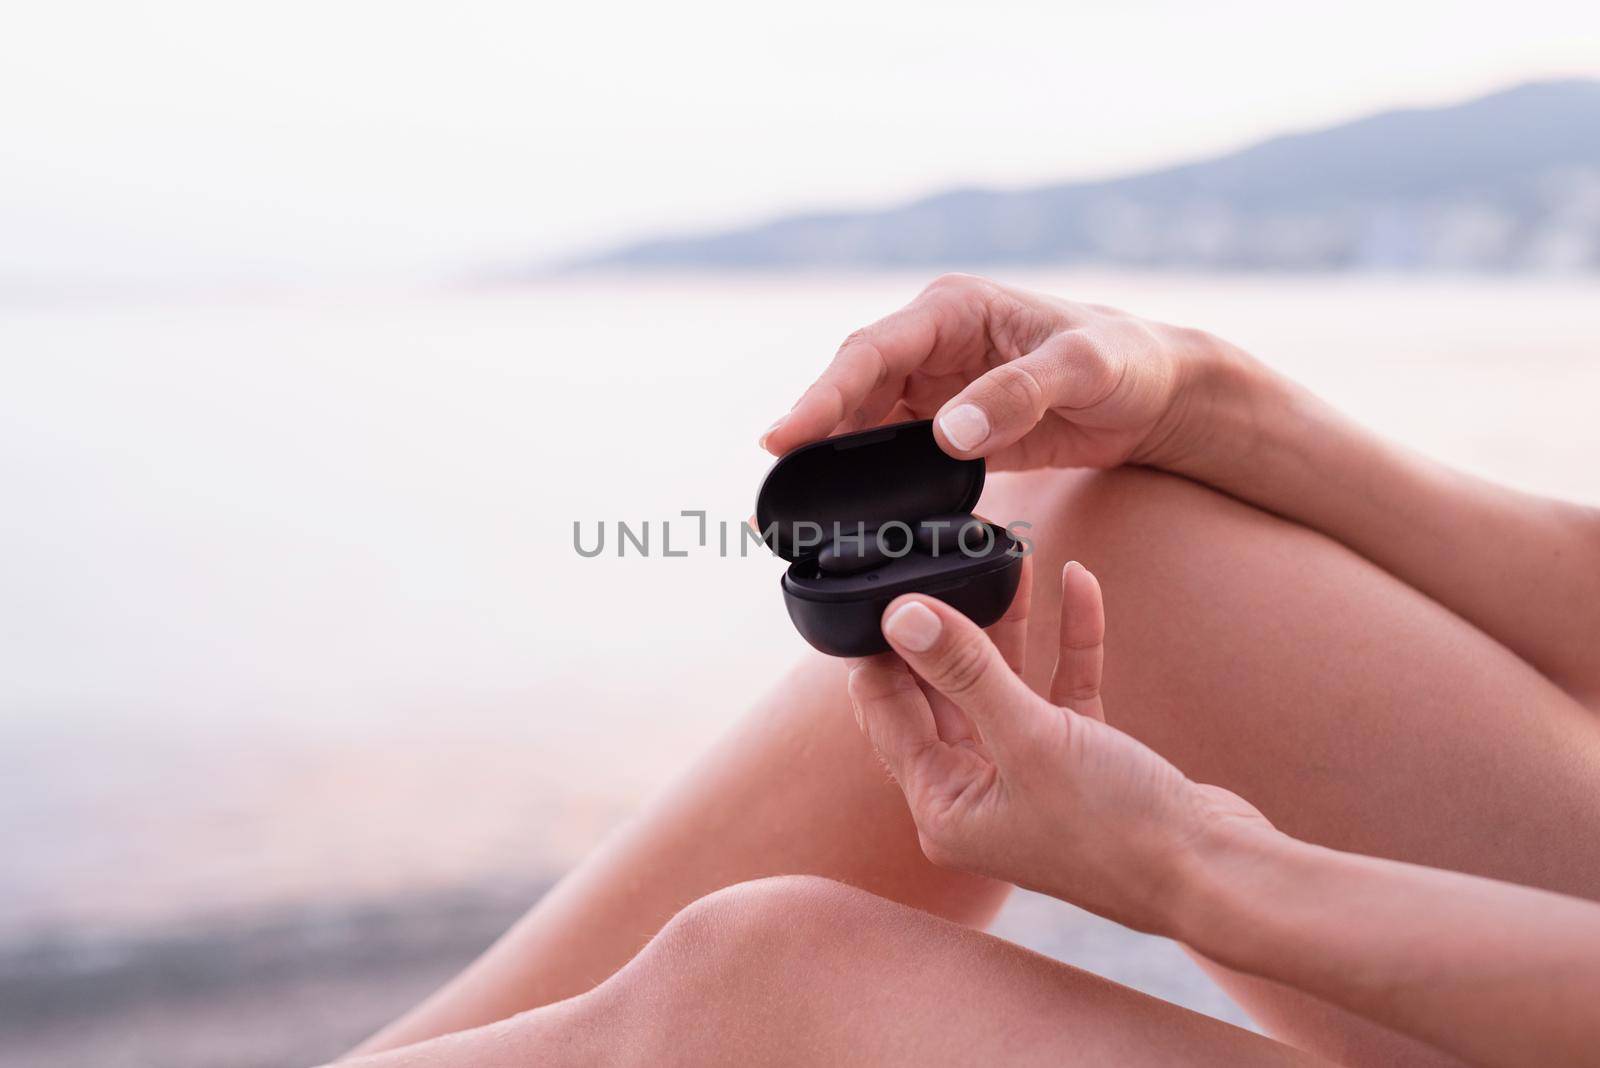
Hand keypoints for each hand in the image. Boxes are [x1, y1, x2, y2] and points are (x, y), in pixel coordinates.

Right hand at [762, 273, 1253, 472]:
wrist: (1156, 394)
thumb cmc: (1124, 362)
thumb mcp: (1081, 370)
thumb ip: (1016, 395)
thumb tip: (946, 433)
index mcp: (952, 311)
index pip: (869, 352)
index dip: (820, 396)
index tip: (780, 439)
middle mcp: (933, 344)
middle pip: (852, 390)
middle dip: (810, 436)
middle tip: (775, 494)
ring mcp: (936, 387)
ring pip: (864, 425)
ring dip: (833, 463)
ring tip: (799, 514)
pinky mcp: (947, 426)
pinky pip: (893, 453)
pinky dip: (869, 482)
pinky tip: (852, 516)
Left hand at [847, 562, 1270, 934]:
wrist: (1215, 872)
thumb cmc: (1117, 829)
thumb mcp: (1028, 738)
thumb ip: (963, 672)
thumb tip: (901, 617)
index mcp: (942, 807)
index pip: (888, 713)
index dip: (884, 648)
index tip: (888, 585)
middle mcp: (976, 795)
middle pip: (942, 692)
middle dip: (949, 625)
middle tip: (949, 563)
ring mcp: (1027, 777)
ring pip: (1002, 683)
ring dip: (1010, 624)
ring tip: (1010, 558)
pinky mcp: (1079, 760)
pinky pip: (1060, 688)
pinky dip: (1069, 642)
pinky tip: (1078, 584)